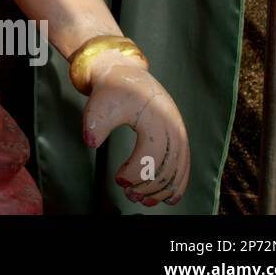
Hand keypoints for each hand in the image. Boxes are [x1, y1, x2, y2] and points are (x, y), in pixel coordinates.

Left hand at [82, 53, 189, 206]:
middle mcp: (173, 127)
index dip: (134, 172)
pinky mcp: (180, 138)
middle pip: (166, 167)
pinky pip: (184, 166)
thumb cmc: (112, 90)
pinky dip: (177, 185)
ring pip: (177, 171)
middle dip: (146, 186)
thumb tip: (91, 142)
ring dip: (161, 190)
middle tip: (128, 194)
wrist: (127, 74)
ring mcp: (180, 133)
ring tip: (141, 200)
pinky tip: (169, 199)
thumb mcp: (101, 103)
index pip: (150, 155)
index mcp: (155, 118)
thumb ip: (96, 123)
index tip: (117, 179)